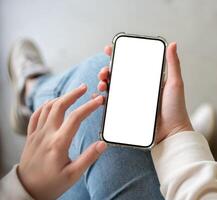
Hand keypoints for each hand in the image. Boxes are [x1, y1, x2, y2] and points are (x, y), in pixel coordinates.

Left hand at [18, 84, 106, 199]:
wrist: (27, 190)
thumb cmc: (51, 184)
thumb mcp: (73, 175)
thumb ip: (88, 158)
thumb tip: (103, 144)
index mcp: (58, 143)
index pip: (76, 118)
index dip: (89, 107)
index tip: (99, 100)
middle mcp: (46, 135)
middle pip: (59, 106)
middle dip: (73, 94)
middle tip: (84, 87)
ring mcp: (37, 134)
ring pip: (47, 108)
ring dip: (61, 97)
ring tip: (73, 94)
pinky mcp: (31, 136)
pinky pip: (36, 115)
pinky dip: (45, 105)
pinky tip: (52, 103)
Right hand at [98, 42, 192, 142]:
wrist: (171, 133)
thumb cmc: (176, 109)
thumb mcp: (175, 84)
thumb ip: (173, 65)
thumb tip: (172, 44)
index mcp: (147, 79)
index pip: (131, 64)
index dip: (118, 56)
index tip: (109, 50)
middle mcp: (138, 88)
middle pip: (118, 75)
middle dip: (107, 70)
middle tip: (105, 72)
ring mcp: (131, 100)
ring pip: (112, 88)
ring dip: (103, 82)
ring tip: (103, 83)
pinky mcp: (127, 112)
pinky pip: (112, 104)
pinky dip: (103, 99)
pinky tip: (100, 97)